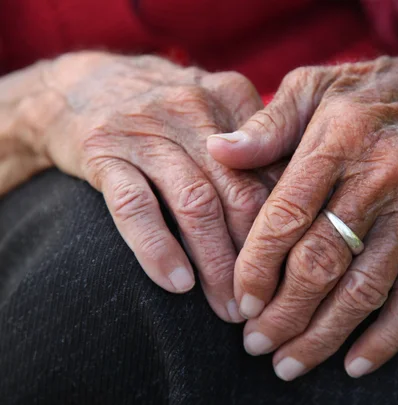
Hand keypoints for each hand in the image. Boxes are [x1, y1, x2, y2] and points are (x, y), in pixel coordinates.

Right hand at [34, 52, 273, 321]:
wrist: (81, 86)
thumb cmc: (166, 116)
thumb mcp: (214, 113)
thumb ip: (255, 151)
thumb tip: (297, 216)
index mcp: (231, 98)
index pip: (273, 171)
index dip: (286, 228)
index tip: (292, 272)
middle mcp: (192, 108)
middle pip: (240, 192)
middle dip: (255, 256)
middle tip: (262, 301)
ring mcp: (145, 128)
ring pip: (195, 203)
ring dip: (215, 263)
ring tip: (226, 308)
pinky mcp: (103, 150)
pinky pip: (135, 206)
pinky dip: (158, 248)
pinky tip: (178, 284)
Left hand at [207, 25, 397, 377]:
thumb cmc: (369, 93)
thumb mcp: (313, 86)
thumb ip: (266, 124)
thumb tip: (216, 152)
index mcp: (338, 141)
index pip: (286, 216)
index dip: (257, 266)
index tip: (238, 303)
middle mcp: (380, 178)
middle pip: (321, 263)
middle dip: (283, 313)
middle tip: (255, 344)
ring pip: (364, 289)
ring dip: (323, 335)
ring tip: (288, 364)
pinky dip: (388, 337)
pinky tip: (356, 365)